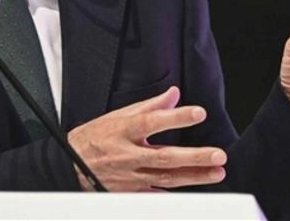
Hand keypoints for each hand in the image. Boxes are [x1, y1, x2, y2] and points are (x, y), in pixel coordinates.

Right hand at [67, 86, 226, 190]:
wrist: (72, 165)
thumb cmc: (95, 138)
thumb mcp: (118, 115)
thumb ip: (149, 106)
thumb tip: (174, 94)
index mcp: (123, 130)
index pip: (152, 121)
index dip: (175, 117)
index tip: (198, 113)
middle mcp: (127, 154)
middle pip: (164, 156)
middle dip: (193, 157)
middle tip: (218, 154)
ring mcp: (130, 176)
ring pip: (166, 178)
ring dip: (194, 176)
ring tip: (217, 172)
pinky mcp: (131, 192)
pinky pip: (157, 195)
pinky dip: (176, 195)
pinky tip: (196, 192)